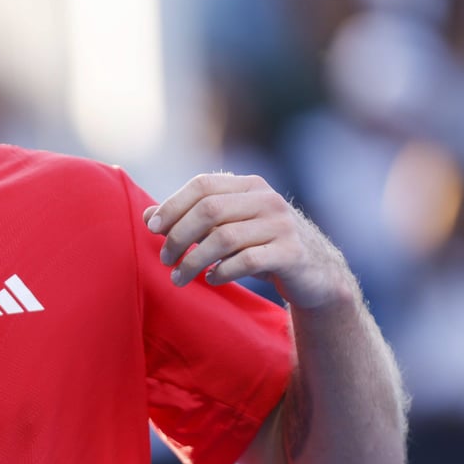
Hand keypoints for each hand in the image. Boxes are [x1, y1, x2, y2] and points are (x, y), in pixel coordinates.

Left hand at [142, 173, 351, 309]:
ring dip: (193, 260)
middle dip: (179, 236)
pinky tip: (211, 279)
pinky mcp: (292, 254)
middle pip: (210, 210)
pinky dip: (222, 271)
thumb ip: (192, 219)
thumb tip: (147, 216)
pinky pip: (247, 261)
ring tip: (179, 278)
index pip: (203, 184)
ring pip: (224, 238)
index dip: (173, 204)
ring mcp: (282, 225)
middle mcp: (268, 199)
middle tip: (164, 259)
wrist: (317, 275)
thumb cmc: (262, 248)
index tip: (153, 229)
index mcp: (250, 186)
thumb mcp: (228, 229)